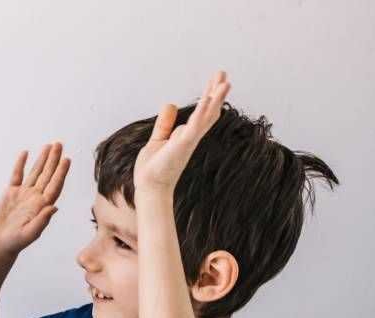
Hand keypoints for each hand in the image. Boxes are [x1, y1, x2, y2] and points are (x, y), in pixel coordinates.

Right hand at [0, 143, 70, 254]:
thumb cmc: (16, 241)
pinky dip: (20, 164)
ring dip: (42, 159)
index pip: (54, 186)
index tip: (66, 160)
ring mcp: (24, 194)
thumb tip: (54, 207)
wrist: (0, 242)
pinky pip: (17, 175)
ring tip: (49, 146)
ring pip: (35, 172)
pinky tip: (25, 153)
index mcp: (42, 206)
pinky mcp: (11, 192)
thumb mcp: (30, 234)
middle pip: (47, 175)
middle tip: (59, 145)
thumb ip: (42, 221)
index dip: (61, 173)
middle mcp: (35, 197)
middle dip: (53, 159)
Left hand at [133, 71, 231, 195]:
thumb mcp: (158, 139)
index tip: (214, 80)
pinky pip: (194, 126)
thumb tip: (170, 105)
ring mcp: (188, 141)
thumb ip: (165, 124)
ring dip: (215, 99)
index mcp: (186, 135)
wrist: (150, 187)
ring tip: (224, 82)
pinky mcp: (182, 145)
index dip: (208, 96)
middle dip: (216, 92)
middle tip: (223, 74)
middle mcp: (191, 137)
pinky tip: (207, 100)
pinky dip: (201, 113)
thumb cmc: (154, 169)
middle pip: (209, 111)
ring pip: (206, 117)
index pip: (201, 112)